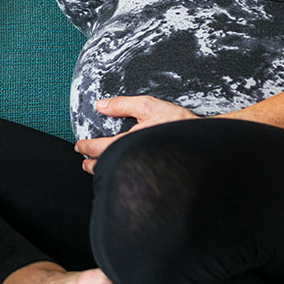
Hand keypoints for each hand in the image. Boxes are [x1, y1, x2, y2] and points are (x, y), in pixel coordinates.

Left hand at [74, 96, 198, 173]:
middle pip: (105, 167)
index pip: (100, 148)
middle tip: (85, 163)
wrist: (203, 144)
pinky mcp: (152, 177)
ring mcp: (141, 171)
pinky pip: (129, 178)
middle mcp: (133, 161)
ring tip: (99, 169)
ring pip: (116, 175)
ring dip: (104, 172)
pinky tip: (123, 173)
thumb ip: (123, 105)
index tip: (80, 146)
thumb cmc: (178, 125)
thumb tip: (100, 105)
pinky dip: (121, 175)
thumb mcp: (149, 106)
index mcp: (129, 144)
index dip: (87, 147)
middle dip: (92, 165)